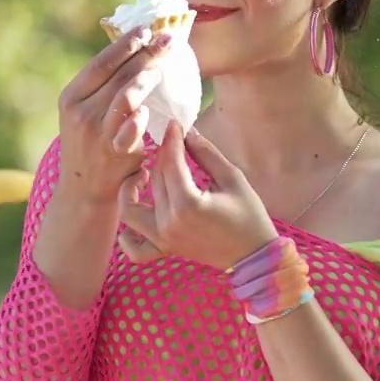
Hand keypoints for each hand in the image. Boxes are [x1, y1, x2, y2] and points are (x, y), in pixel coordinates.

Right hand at [56, 27, 173, 206]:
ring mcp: (97, 132)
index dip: (124, 44)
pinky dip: (141, 117)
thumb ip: (102, 87)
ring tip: (162, 65)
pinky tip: (150, 108)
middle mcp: (80, 112)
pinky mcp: (114, 152)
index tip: (145, 28)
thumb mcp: (83, 112)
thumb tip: (133, 50)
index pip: (101, 63)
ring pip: (125, 97)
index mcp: (71, 97)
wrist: (84, 188)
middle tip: (167, 39)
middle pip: (118, 76)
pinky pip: (131, 129)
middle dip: (145, 54)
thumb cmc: (90, 143)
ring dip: (146, 77)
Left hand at [117, 122, 278, 270]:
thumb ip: (206, 154)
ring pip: (132, 209)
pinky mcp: (165, 248)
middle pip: (155, 179)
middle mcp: (169, 222)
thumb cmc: (249, 216)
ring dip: (130, 190)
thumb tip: (187, 132)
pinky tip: (137, 215)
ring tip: (141, 175)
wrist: (254, 256)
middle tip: (171, 141)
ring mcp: (164, 238)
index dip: (171, 139)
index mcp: (188, 204)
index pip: (170, 163)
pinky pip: (135, 248)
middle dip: (161, 155)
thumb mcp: (232, 178)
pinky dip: (126, 237)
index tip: (174, 124)